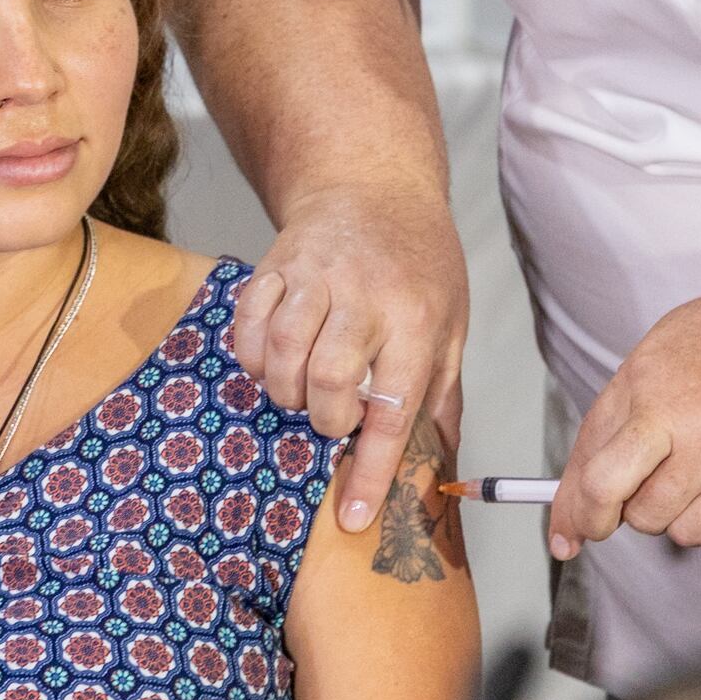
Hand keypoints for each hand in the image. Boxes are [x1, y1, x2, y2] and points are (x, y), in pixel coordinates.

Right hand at [228, 180, 468, 532]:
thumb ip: (441, 392)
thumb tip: (441, 465)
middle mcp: (366, 297)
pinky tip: (270, 359)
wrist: (371, 182)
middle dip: (325, 421)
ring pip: (282, 354)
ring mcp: (315, 277)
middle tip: (332, 418)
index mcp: (418, 320)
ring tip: (301, 391)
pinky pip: (248, 325)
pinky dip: (251, 356)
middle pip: (330, 383)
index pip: (394, 411)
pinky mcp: (274, 264)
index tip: (352, 518)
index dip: (369, 471)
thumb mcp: (452, 320)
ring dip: (285, 391)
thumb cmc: (417, 260)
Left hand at [547, 276, 700, 561]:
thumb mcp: (674, 340)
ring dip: (651, 516)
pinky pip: (698, 529)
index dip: (566, 495)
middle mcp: (670, 416)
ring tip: (673, 489)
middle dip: (588, 520)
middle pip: (602, 490)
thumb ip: (635, 393)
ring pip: (651, 519)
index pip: (586, 447)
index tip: (561, 524)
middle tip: (593, 530)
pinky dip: (692, 525)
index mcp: (643, 377)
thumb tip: (602, 449)